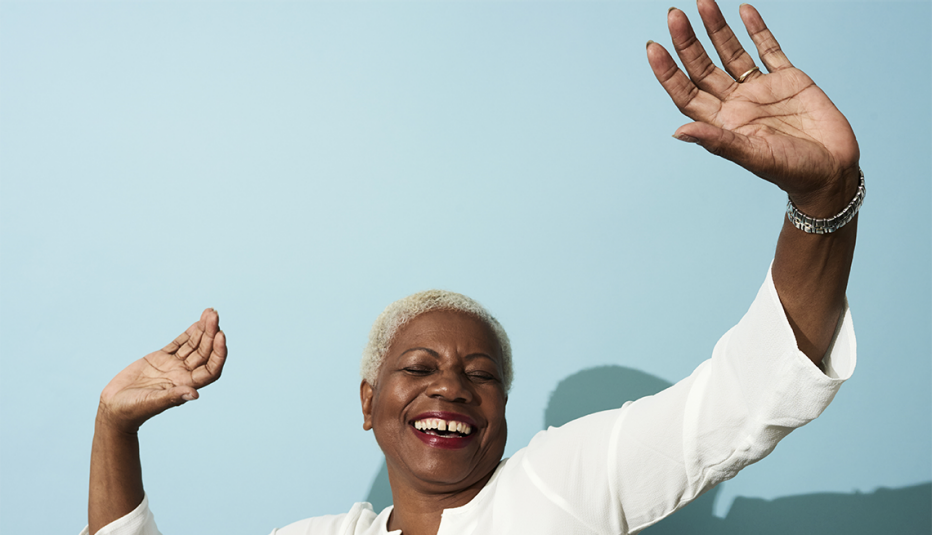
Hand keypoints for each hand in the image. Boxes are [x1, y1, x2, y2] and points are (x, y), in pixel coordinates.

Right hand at [98, 308, 226, 431]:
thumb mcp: (153, 402)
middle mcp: (183, 374)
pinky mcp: (160, 359)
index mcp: (186, 385)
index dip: (219, 352)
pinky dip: (188, 333)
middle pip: (204, 352)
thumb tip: (195, 395)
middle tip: (214, 315)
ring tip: (211, 313)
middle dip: (211, 334)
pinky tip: (198, 323)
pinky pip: (179, 343)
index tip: (221, 334)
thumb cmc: (133, 410)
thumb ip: (173, 396)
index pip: (211, 369)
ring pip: (193, 345)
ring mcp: (173, 365)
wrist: (115, 407)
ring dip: (203, 330)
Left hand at [647, 1, 859, 215]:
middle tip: (674, 14)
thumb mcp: (753, 157)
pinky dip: (757, 29)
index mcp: (722, 123)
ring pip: (732, 52)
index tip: (653, 47)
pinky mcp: (789, 79)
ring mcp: (761, 89)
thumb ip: (718, 141)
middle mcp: (737, 103)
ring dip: (716, 29)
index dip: (668, 71)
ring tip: (703, 2)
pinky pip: (769, 49)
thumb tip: (678, 132)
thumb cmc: (792, 172)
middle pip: (703, 67)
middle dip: (688, 42)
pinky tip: (743, 10)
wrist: (833, 171)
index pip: (686, 92)